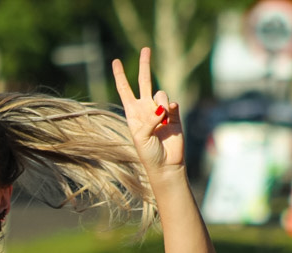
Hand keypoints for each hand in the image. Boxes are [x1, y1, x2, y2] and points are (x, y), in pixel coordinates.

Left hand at [112, 47, 183, 168]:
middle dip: (144, 66)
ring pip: (161, 94)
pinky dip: (170, 108)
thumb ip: (149, 120)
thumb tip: (162, 107)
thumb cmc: (148, 153)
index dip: (120, 76)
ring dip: (160, 103)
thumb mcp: (142, 137)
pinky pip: (172, 103)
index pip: (125, 90)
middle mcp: (146, 109)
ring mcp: (161, 111)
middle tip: (146, 49)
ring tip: (161, 120)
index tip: (116, 61)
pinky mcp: (174, 115)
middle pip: (144, 82)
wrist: (166, 164)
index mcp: (133, 113)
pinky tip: (169, 117)